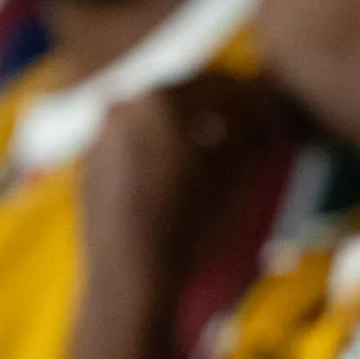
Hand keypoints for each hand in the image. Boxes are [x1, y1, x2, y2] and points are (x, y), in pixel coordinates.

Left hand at [78, 72, 300, 289]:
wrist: (131, 273)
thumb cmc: (190, 219)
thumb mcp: (235, 171)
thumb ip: (251, 130)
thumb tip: (265, 113)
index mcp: (160, 98)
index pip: (218, 85)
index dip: (252, 98)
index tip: (271, 113)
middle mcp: (122, 105)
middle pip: (181, 98)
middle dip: (216, 110)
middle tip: (247, 129)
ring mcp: (100, 135)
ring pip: (153, 122)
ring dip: (186, 130)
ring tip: (216, 154)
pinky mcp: (89, 166)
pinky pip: (131, 146)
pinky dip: (158, 151)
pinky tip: (181, 177)